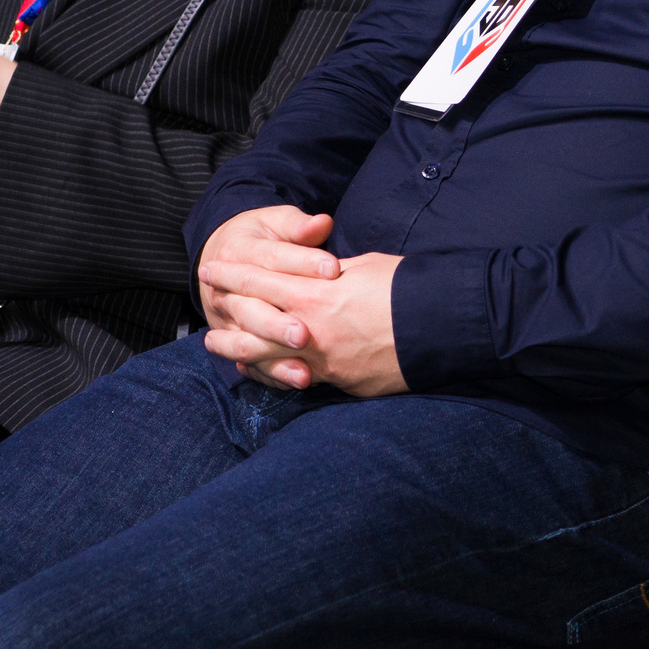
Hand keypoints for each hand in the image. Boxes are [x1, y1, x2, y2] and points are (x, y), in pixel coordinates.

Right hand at [195, 205, 339, 386]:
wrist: (218, 259)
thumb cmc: (260, 237)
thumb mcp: (276, 223)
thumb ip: (299, 227)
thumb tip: (323, 223)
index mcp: (238, 251)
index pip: (272, 258)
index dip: (303, 263)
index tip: (333, 270)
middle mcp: (225, 290)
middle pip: (252, 308)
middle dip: (278, 323)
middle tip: (306, 334)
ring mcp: (227, 320)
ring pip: (247, 342)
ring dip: (273, 356)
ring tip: (304, 372)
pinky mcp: (234, 342)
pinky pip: (252, 363)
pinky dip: (274, 374)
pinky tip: (299, 381)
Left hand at [203, 247, 407, 397]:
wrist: (441, 327)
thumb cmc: (406, 289)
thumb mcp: (366, 266)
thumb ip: (333, 272)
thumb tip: (318, 274)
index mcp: (317, 295)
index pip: (261, 282)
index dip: (233, 274)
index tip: (212, 268)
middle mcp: (312, 331)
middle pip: (253, 322)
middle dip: (227, 309)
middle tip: (207, 299)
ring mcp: (324, 361)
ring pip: (265, 357)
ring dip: (236, 348)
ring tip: (214, 343)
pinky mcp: (340, 381)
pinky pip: (295, 379)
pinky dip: (270, 373)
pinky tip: (256, 369)